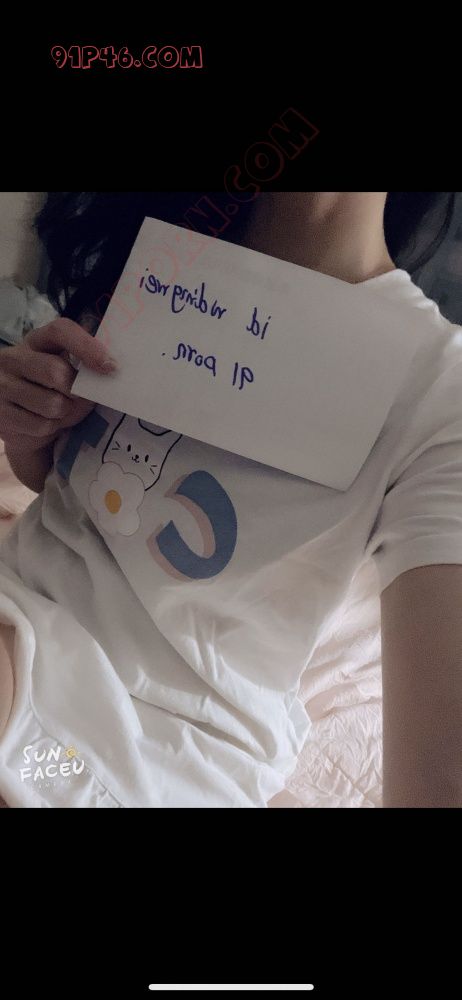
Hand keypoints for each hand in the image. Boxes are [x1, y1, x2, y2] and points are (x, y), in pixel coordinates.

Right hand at [0, 317, 117, 452]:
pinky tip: (45, 423)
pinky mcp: (1, 414)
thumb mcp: (65, 373)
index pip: (60, 331)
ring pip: (52, 404)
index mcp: (35, 341)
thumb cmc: (50, 392)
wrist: (20, 425)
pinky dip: (52, 428)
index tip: (110, 366)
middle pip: (56, 371)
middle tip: (81, 398)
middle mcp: (13, 358)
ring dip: (66, 413)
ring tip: (60, 412)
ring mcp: (3, 386)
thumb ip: (83, 369)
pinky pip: (41, 425)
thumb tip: (109, 372)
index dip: (86, 346)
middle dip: (77, 391)